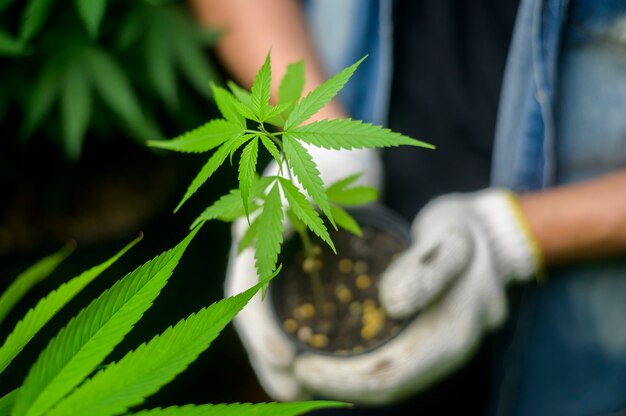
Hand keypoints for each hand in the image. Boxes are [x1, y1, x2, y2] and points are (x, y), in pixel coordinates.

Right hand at [224, 146, 381, 400]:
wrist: (325, 133)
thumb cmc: (327, 148)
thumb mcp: (318, 172)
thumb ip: (300, 204)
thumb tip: (276, 240)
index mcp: (253, 224)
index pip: (248, 290)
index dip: (262, 332)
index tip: (287, 365)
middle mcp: (253, 241)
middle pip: (249, 309)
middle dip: (267, 354)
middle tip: (291, 395)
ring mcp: (265, 250)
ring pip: (263, 310)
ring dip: (275, 349)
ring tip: (296, 387)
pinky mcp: (283, 256)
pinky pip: (282, 299)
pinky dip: (290, 329)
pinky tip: (309, 351)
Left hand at [290, 189, 541, 403]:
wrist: (492, 235)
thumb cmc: (465, 232)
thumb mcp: (451, 240)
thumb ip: (426, 272)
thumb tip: (392, 305)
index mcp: (452, 333)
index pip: (390, 373)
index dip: (343, 378)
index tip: (303, 366)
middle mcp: (447, 351)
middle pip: (387, 386)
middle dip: (338, 384)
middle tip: (295, 370)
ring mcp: (439, 348)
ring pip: (389, 380)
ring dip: (347, 381)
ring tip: (306, 367)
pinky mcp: (430, 338)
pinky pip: (392, 363)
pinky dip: (360, 365)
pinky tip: (333, 353)